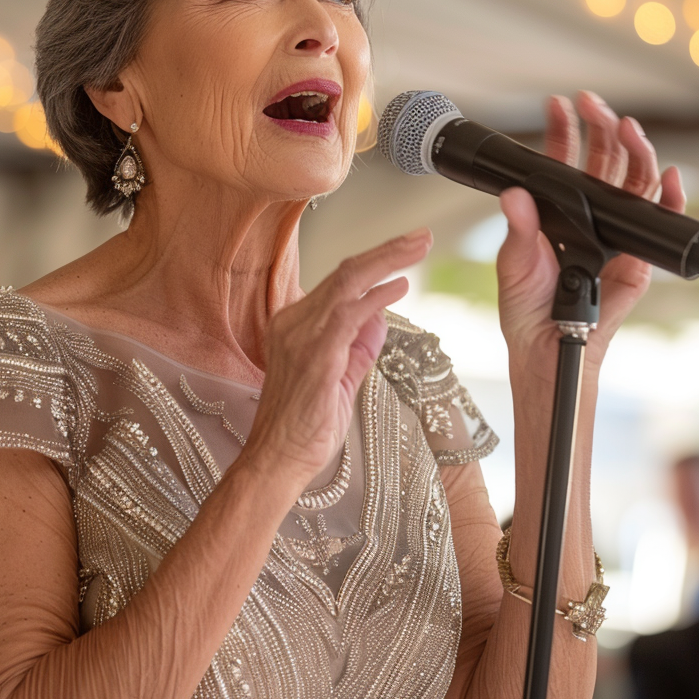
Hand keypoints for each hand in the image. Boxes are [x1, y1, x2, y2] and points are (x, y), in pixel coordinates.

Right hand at [242, 230, 431, 493]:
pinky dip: (375, 296)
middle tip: (421, 236)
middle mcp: (293, 323)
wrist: (277, 462)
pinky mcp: (314, 354)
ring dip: (386, 261)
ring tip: (418, 247)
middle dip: (386, 251)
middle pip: (344, 273)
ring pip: (347, 282)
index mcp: (295, 325)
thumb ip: (359, 346)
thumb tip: (381, 315)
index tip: (406, 250)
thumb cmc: (303, 429)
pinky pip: (347, 314)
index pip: (339, 283)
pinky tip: (399, 285)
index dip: (375, 262)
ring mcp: (300, 336)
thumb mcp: (340, 379)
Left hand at [496, 92, 685, 372]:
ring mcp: (617, 237)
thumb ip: (518, 228)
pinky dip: (671, 198)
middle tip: (594, 105)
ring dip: (636, 152)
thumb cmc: (526, 308)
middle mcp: (590, 219)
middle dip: (603, 128)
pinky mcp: (638, 261)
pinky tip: (669, 175)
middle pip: (606, 163)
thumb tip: (514, 194)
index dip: (565, 132)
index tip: (561, 104)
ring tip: (627, 128)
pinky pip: (661, 225)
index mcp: (558, 213)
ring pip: (636, 184)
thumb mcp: (514, 264)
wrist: (547, 347)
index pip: (565, 162)